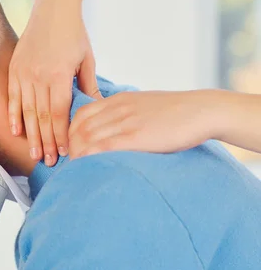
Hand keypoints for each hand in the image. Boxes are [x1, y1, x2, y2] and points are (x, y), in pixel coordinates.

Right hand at [8, 12, 101, 166]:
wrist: (52, 9)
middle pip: (42, 117)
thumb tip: (96, 109)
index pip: (59, 112)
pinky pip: (14, 97)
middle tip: (47, 162)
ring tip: (33, 154)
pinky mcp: (15, 69)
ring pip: (27, 111)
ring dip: (31, 135)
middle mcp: (38, 76)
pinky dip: (14, 115)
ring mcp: (24, 73)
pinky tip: (16, 131)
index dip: (61, 134)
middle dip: (46, 142)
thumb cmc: (74, 33)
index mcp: (59, 75)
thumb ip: (88, 86)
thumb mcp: (87, 59)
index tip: (64, 152)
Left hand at [68, 90, 218, 158]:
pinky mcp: (136, 136)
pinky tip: (84, 167)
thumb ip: (125, 113)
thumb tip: (113, 129)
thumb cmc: (175, 111)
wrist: (201, 110)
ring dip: (76, 154)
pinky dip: (89, 157)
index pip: (81, 114)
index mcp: (118, 100)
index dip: (70, 132)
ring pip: (87, 137)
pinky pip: (104, 146)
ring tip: (73, 169)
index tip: (70, 147)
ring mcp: (126, 122)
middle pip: (80, 127)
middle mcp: (118, 109)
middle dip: (69, 146)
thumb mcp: (143, 105)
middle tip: (68, 163)